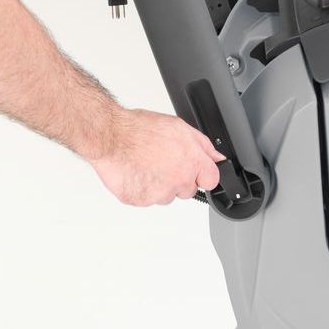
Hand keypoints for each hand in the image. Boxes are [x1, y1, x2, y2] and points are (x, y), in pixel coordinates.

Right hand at [89, 108, 224, 205]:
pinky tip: (136, 172)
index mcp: (192, 162)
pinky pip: (146, 199)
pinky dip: (142, 189)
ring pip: (166, 196)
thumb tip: (218, 157)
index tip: (195, 171)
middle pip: (188, 190)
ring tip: (146, 164)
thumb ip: (203, 145)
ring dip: (160, 185)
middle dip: (179, 179)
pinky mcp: (140, 201)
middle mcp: (178, 180)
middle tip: (163, 162)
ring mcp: (159, 193)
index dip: (202, 174)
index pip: (211, 180)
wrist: (111, 136)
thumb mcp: (179, 127)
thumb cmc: (140, 129)